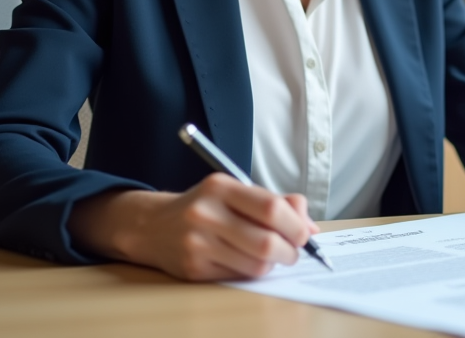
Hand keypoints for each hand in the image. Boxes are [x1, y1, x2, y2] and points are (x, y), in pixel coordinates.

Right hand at [68, 173, 318, 279]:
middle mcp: (206, 213)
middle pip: (266, 242)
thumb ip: (276, 202)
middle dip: (290, 251)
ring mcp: (197, 243)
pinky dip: (252, 272)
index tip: (304, 233)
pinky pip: (238, 277)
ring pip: (256, 265)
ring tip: (271, 256)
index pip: (271, 208)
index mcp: (221, 187)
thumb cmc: (206, 207)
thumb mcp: (236, 192)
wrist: (154, 226)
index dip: (296, 225)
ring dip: (273, 265)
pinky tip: (246, 261)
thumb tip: (311, 227)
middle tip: (293, 251)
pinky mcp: (193, 268)